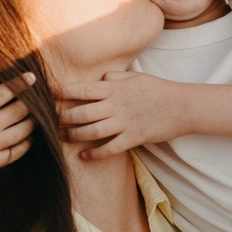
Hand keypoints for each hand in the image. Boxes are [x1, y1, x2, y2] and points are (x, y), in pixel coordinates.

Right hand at [0, 59, 35, 194]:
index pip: (5, 92)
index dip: (21, 84)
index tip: (32, 77)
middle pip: (20, 111)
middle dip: (32, 102)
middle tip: (38, 97)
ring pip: (24, 130)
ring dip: (33, 121)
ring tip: (36, 114)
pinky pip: (19, 150)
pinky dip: (27, 141)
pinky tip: (28, 134)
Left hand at [58, 72, 186, 158]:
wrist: (182, 106)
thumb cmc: (158, 89)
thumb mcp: (136, 76)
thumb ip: (115, 75)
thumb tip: (100, 76)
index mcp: (115, 88)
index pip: (83, 89)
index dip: (63, 91)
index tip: (49, 92)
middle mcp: (116, 105)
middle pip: (83, 112)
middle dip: (64, 117)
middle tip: (51, 120)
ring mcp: (125, 122)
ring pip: (92, 131)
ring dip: (75, 135)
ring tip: (63, 136)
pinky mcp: (133, 138)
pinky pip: (110, 148)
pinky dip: (95, 153)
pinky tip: (84, 155)